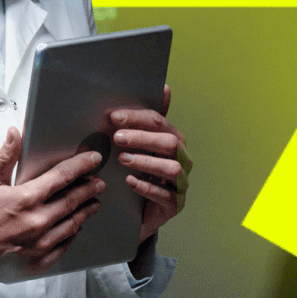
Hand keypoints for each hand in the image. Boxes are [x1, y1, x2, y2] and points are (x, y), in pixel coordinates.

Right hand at [0, 127, 105, 286]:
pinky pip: (65, 245)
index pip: (62, 177)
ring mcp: (40, 244)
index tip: (94, 159)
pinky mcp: (39, 262)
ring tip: (93, 203)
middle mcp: (37, 221)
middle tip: (98, 183)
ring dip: (86, 211)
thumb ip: (7, 156)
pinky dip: (72, 233)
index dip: (81, 166)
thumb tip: (16, 132)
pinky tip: (75, 226)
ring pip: (73, 223)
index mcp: (26, 198)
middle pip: (74, 200)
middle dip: (89, 189)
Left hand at [111, 84, 190, 242]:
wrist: (138, 211)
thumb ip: (146, 119)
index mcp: (174, 140)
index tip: (114, 117)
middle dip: (142, 138)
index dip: (137, 118)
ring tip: (123, 159)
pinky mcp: (176, 204)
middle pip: (169, 142)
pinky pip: (165, 195)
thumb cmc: (140, 171)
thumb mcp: (140, 145)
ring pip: (172, 168)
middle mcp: (182, 159)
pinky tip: (130, 181)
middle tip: (117, 138)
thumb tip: (164, 86)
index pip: (159, 122)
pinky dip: (147, 187)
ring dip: (146, 161)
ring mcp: (181, 183)